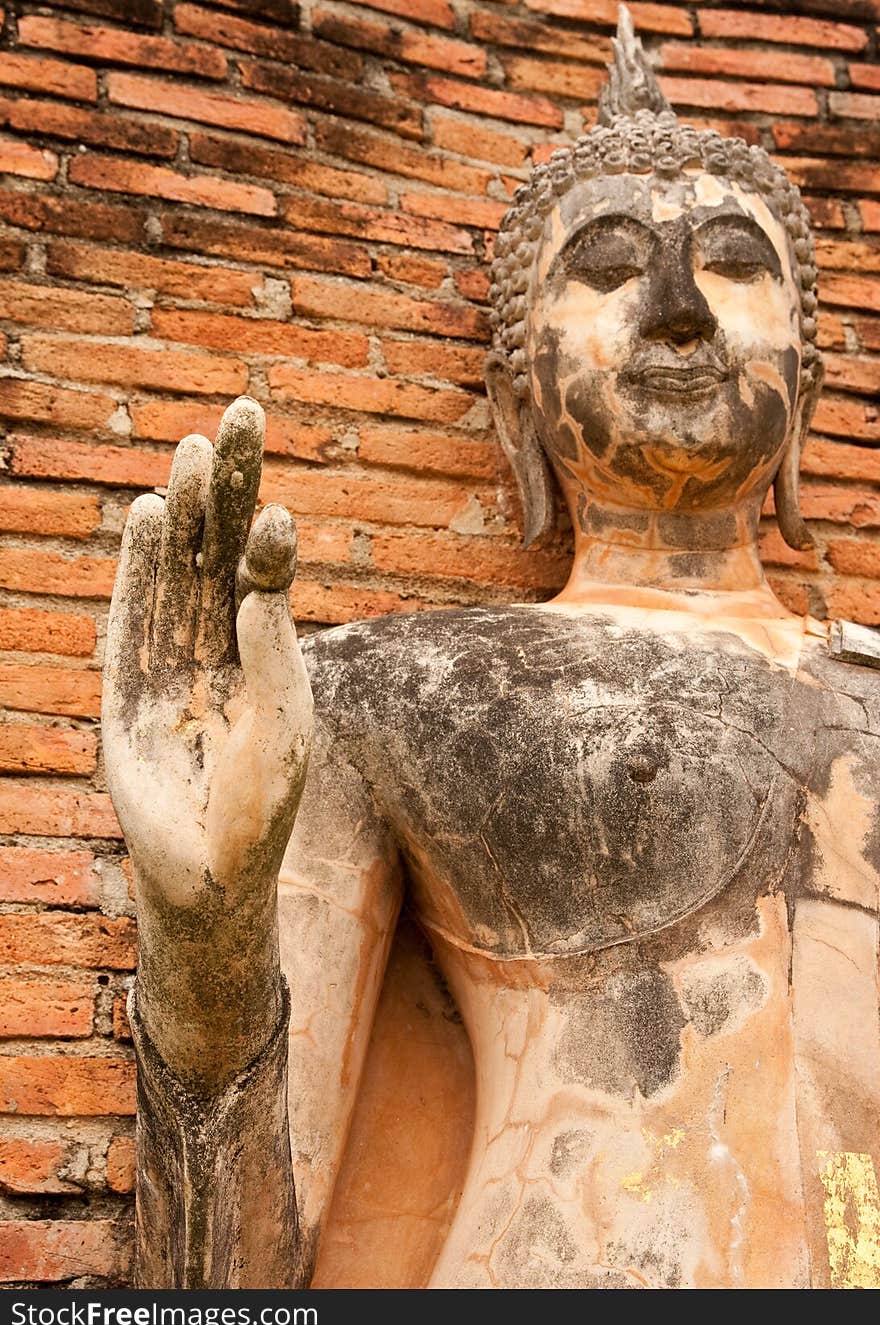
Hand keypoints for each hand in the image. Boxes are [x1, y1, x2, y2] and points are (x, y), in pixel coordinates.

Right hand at [102, 397, 311, 1081]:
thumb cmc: (260, 807)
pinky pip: (133, 615)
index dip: (266, 525)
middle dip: (230, 486)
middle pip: (221, 548)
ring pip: (178, 570)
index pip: (265, 569)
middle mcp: (218, 644)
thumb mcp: (283, 727)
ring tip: (195, 452)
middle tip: (241, 415)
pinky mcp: (127, 684)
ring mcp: (170, 659)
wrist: (208, 874)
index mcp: (265, 651)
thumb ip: (274, 651)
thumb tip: (268, 569)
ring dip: (185, 513)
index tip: (274, 498)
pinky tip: (147, 515)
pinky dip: (138, 567)